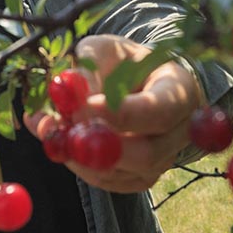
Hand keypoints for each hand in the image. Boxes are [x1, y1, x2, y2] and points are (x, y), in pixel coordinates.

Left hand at [24, 34, 205, 193]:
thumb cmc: (120, 62)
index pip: (159, 111)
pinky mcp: (140, 177)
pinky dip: (78, 165)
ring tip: (52, 126)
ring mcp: (163, 159)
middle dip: (99, 145)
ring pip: (122, 173)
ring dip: (80, 155)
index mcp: (179, 90)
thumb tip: (69, 92)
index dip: (121, 115)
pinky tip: (60, 139)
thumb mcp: (103, 50)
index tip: (83, 107)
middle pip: (146, 154)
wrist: (134, 82)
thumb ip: (88, 67)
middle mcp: (180, 131)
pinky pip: (108, 182)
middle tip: (63, 126)